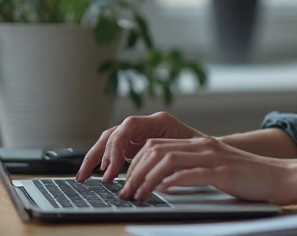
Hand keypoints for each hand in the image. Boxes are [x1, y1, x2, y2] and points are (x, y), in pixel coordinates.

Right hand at [76, 111, 207, 181]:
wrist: (211, 150)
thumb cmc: (203, 151)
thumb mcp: (188, 153)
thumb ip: (168, 157)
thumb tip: (150, 171)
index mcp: (159, 121)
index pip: (128, 126)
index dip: (116, 146)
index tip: (112, 169)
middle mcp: (146, 125)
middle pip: (114, 133)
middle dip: (98, 153)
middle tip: (88, 175)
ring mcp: (140, 134)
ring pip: (111, 141)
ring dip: (97, 158)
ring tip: (85, 176)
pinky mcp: (137, 145)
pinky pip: (116, 151)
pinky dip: (105, 161)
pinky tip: (98, 174)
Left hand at [118, 136, 295, 203]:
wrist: (280, 176)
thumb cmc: (249, 178)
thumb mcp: (215, 168)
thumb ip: (192, 169)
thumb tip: (163, 182)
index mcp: (199, 144)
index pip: (156, 146)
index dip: (135, 162)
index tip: (125, 181)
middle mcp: (203, 146)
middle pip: (156, 151)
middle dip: (134, 171)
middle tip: (125, 191)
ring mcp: (213, 158)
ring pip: (168, 161)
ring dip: (147, 179)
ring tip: (137, 195)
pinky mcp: (223, 173)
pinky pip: (191, 174)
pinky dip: (173, 182)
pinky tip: (162, 191)